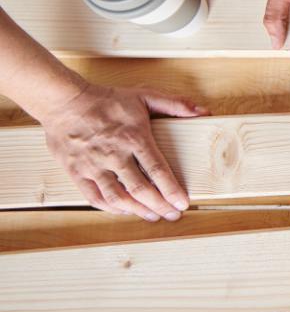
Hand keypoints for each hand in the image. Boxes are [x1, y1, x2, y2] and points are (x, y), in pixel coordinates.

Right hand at [39, 83, 208, 221]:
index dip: (171, 190)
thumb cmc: (107, 100)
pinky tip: (125, 210)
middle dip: (160, 206)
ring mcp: (94, 166)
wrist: (64, 101)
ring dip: (138, 211)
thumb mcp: (144, 95)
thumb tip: (202, 111)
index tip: (183, 203)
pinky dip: (112, 208)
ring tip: (153, 216)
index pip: (157, 170)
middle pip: (140, 189)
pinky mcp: (77, 172)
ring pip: (118, 198)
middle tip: (173, 215)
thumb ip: (175, 104)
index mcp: (134, 138)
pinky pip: (95, 198)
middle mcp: (114, 155)